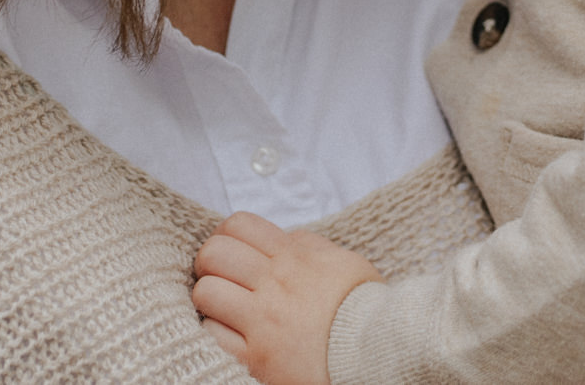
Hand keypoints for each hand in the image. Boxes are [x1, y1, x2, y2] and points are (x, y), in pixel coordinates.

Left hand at [193, 211, 383, 384]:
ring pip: (206, 293)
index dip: (225, 235)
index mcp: (293, 257)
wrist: (379, 351)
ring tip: (224, 308)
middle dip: (210, 264)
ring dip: (210, 299)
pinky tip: (231, 335)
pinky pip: (213, 335)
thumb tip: (284, 237)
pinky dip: (216, 333)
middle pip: (213, 254)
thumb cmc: (363, 306)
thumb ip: (308, 244)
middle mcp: (274, 284)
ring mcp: (263, 321)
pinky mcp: (257, 357)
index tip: (232, 252)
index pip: (238, 226)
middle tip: (221, 279)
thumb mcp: (342, 260)